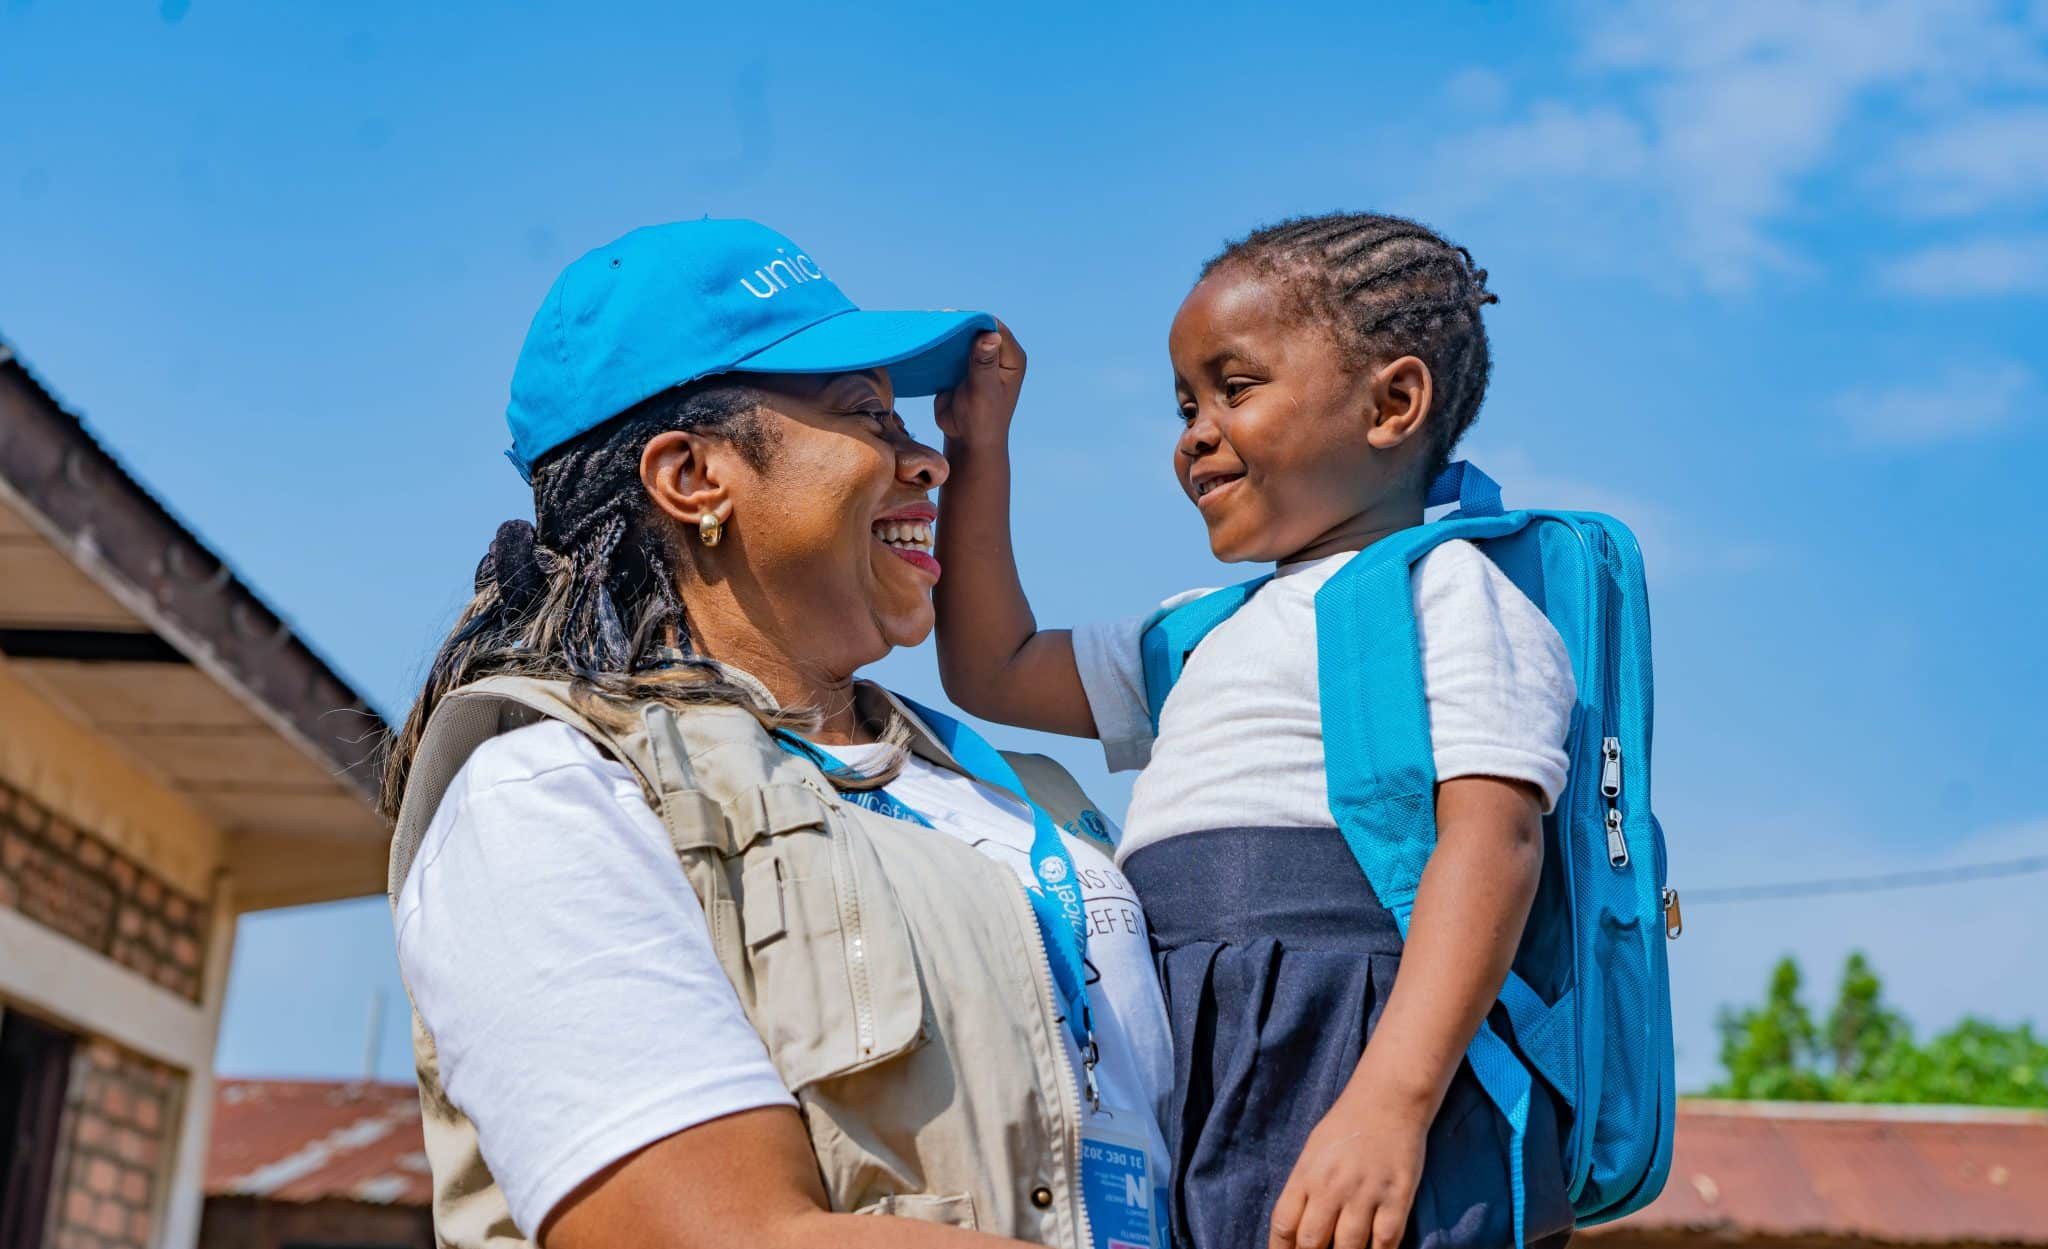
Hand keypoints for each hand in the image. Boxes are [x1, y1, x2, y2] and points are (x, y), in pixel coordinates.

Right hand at [933, 323, 1024, 447]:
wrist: (966, 440)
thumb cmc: (982, 419)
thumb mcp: (983, 390)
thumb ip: (984, 362)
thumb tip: (990, 334)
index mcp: (1011, 357)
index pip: (994, 327)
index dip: (974, 321)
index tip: (952, 319)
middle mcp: (997, 353)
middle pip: (976, 328)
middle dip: (957, 325)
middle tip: (934, 322)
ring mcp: (978, 358)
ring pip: (961, 336)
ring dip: (945, 333)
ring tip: (927, 328)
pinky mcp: (960, 365)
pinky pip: (949, 348)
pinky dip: (938, 345)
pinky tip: (924, 340)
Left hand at [1268, 1084, 1429, 1248]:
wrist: (1389, 1098)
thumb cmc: (1347, 1125)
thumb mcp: (1313, 1152)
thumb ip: (1304, 1189)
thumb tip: (1296, 1230)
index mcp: (1306, 1174)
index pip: (1283, 1225)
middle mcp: (1332, 1186)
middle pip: (1311, 1242)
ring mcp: (1365, 1193)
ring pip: (1348, 1248)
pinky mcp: (1397, 1197)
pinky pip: (1386, 1242)